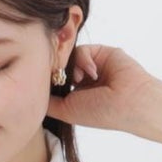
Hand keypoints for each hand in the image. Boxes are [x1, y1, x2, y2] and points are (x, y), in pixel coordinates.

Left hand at [45, 41, 161, 134]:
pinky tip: (92, 72)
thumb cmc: (101, 112)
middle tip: (58, 78)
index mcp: (77, 96)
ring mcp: (93, 66)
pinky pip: (82, 49)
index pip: (55, 82)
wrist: (130, 101)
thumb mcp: (67, 111)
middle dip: (57, 71)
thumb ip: (49, 102)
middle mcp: (83, 80)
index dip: (47, 80)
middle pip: (60, 67)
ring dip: (72, 67)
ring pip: (69, 57)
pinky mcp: (101, 52)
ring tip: (80, 80)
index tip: (41, 83)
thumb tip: (32, 92)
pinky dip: (83, 59)